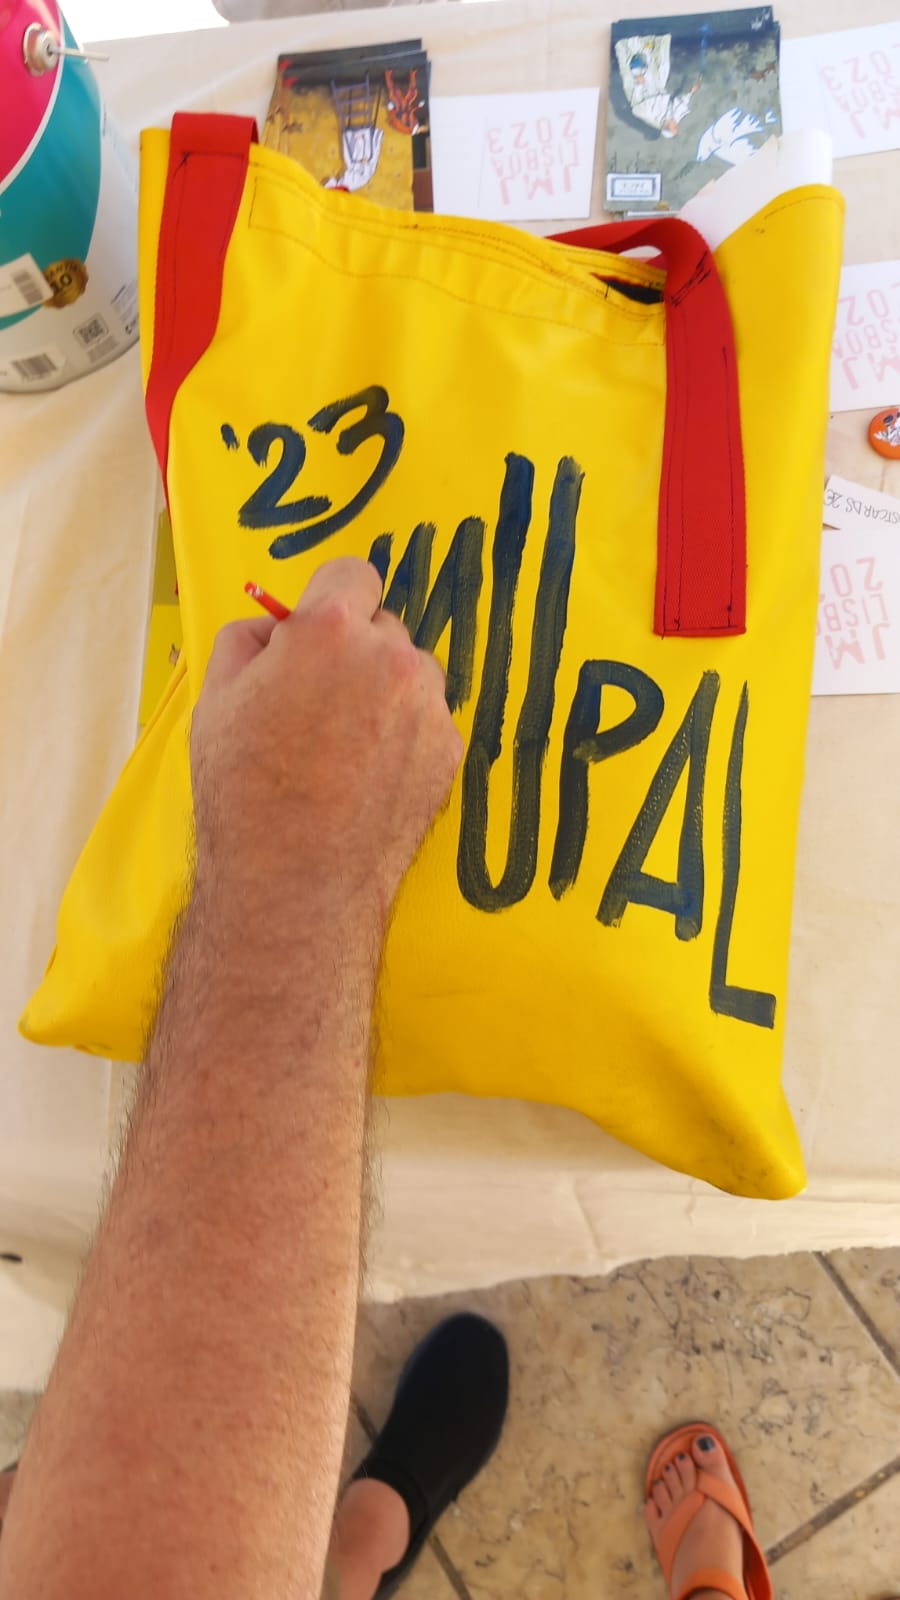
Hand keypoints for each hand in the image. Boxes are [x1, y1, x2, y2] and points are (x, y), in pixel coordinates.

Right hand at [190, 558, 463, 937]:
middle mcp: (391, 658)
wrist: (295, 882)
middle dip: (355, 651)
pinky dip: (404, 738)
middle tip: (318, 702)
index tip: (317, 629)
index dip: (330, 598)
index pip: (353, 573)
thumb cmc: (244, 792)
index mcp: (330, 630)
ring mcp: (428, 706)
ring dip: (385, 693)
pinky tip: (367, 778)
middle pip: (383, 627)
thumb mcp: (215, 699)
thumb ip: (247, 639)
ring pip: (411, 675)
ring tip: (343, 749)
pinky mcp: (449, 752)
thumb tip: (274, 626)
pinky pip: (428, 722)